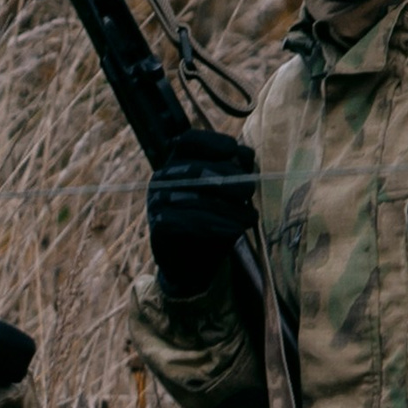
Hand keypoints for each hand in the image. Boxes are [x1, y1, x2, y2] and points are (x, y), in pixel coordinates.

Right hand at [146, 127, 259, 297]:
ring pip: (199, 198)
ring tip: (249, 216)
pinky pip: (193, 222)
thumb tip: (244, 154)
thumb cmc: (211, 223)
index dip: (213, 142)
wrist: (190, 266)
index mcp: (176, 164)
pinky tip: (236, 231)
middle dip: (230, 179)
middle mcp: (162, 179)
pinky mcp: (160, 226)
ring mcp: (157, 202)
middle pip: (198, 170)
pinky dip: (219, 226)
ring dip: (231, 207)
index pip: (189, 141)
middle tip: (250, 191)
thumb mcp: (224, 193)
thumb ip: (232, 171)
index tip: (235, 151)